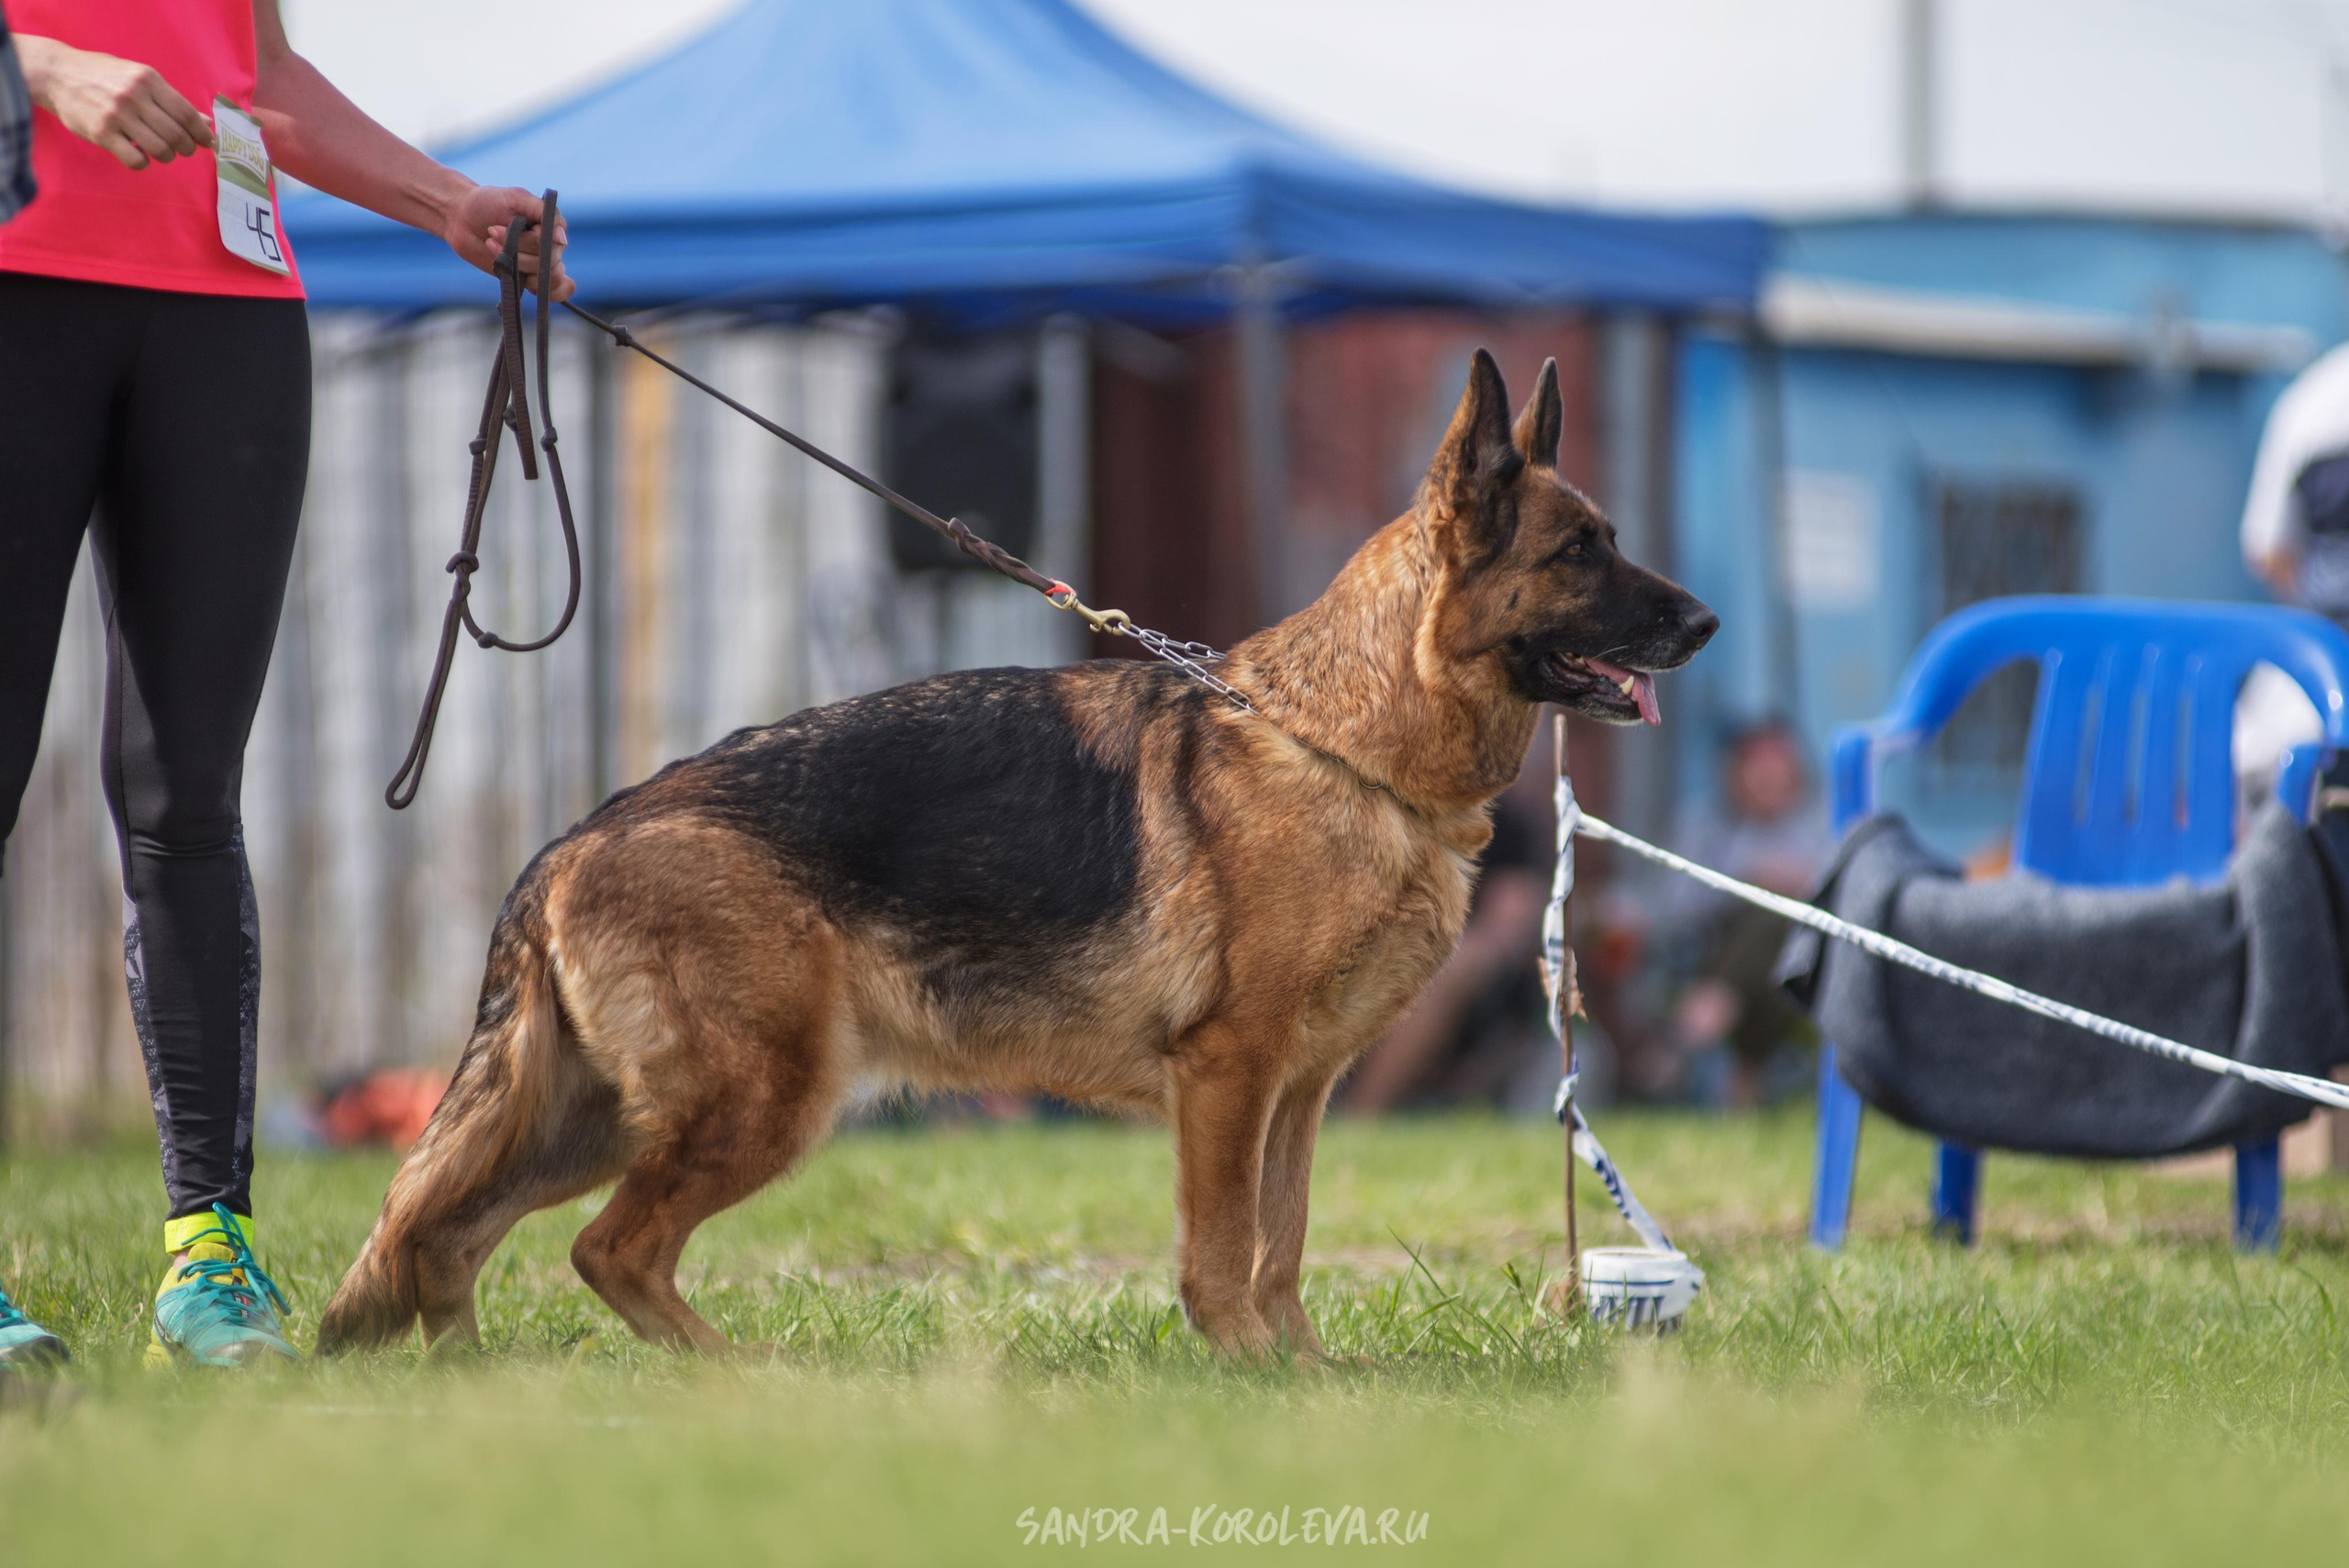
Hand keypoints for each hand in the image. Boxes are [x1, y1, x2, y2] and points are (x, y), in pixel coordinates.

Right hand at [17, 35, 213, 169]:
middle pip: (176, 135)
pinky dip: (143, 162)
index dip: (201, 133)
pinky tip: (139, 155)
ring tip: (161, 152)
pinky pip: (135, 159)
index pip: (186, 114)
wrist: (57, 73)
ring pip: (160, 149)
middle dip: (186, 148)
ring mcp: (116, 115)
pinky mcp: (101, 133)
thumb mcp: (138, 77)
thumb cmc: (104, 75)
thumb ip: (170, 99)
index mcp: (148, 79)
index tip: (206, 143)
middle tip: (183, 150)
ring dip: (166, 156)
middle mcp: (134, 96)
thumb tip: (206, 122)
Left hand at [440, 184, 573, 300]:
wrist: (461, 218)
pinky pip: (546, 294)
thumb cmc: (488, 202)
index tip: (505, 224)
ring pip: (543, 279)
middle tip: (492, 232)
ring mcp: (539, 264)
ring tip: (492, 245)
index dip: (531, 240)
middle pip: (548, 263)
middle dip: (517, 250)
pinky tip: (520, 278)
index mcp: (552, 226)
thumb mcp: (516, 198)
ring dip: (516, 264)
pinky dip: (535, 289)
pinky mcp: (526, 278)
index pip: (554, 243)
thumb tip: (562, 239)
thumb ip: (543, 212)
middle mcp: (550, 246)